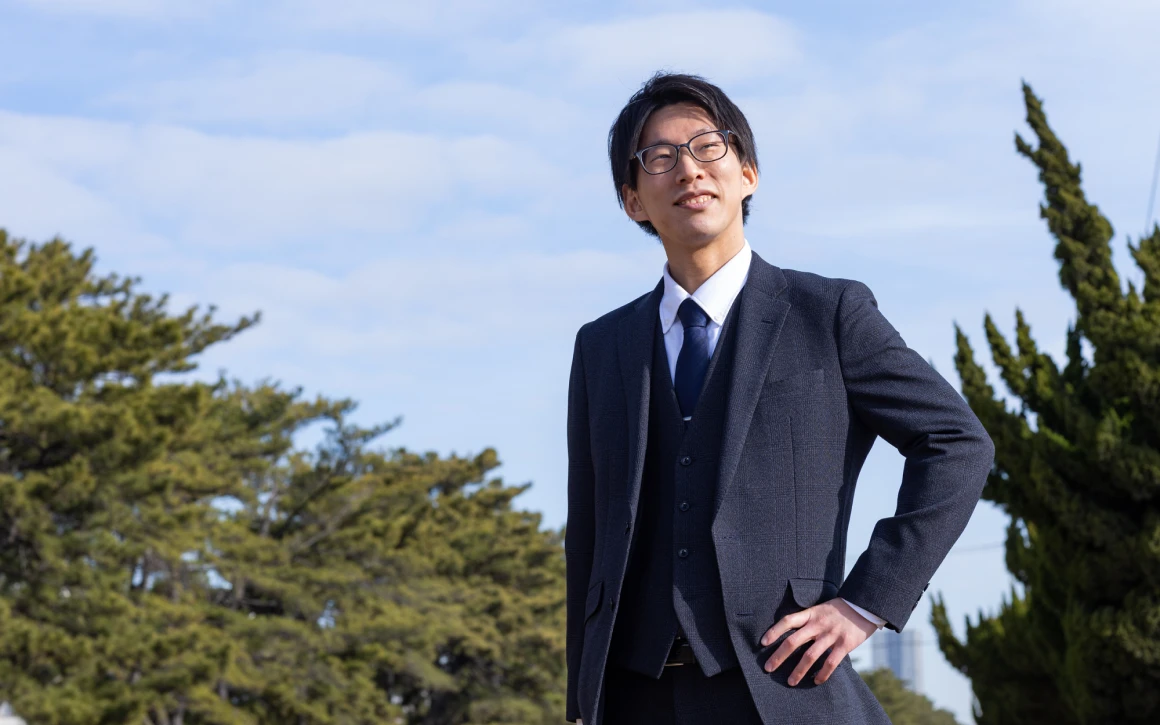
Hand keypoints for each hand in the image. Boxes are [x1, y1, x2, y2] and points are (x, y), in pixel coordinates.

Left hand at [759, 597, 876, 685]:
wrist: (864, 605)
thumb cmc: (839, 610)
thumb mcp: (820, 609)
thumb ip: (807, 620)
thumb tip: (790, 633)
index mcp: (811, 614)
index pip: (788, 621)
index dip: (774, 631)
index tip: (763, 643)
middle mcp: (818, 624)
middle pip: (793, 641)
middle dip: (779, 656)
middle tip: (768, 668)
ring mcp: (831, 635)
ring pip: (810, 656)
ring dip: (798, 670)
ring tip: (790, 682)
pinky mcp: (844, 644)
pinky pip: (830, 662)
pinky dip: (822, 674)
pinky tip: (816, 681)